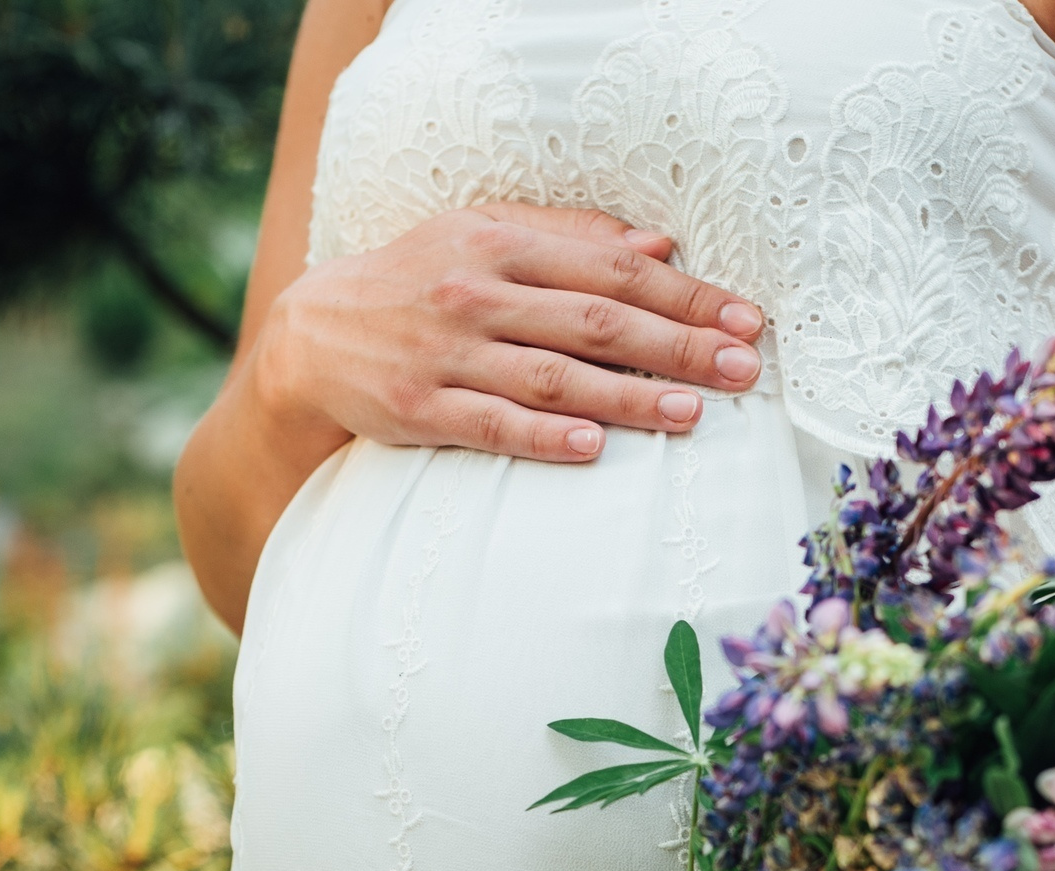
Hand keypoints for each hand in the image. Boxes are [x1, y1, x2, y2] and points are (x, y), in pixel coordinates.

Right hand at [251, 203, 765, 467]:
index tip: (745, 319)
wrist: (309, 333)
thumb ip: (570, 239)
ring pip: (551, 377)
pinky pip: (490, 425)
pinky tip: (594, 449)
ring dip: (625, 396)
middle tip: (741, 370)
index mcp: (500, 244)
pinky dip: (543, 437)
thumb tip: (660, 245)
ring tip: (690, 413)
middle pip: (594, 321)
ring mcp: (445, 354)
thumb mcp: (483, 237)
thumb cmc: (419, 281)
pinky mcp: (416, 409)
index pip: (612, 268)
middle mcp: (475, 293)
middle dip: (676, 345)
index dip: (685, 294)